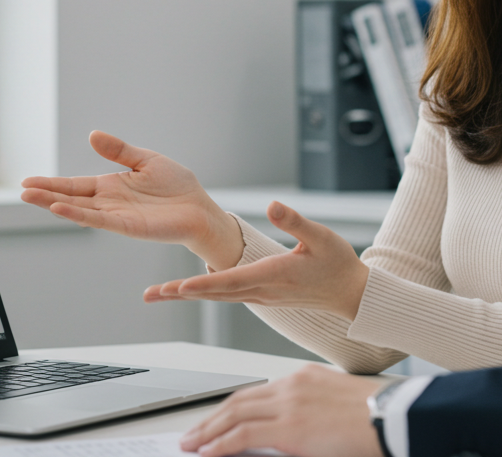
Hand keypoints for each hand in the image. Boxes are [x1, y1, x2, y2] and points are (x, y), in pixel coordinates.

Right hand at [20, 131, 243, 270]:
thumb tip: (92, 134)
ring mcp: (116, 215)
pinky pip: (99, 220)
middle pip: (70, 197)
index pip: (74, 184)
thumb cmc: (177, 186)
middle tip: (21, 190)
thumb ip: (119, 150)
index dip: (51, 183)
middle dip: (45, 194)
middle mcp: (109, 202)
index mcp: (111, 186)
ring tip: (31, 198)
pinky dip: (79, 214)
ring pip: (79, 210)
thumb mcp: (145, 160)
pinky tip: (60, 209)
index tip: (26, 181)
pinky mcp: (128, 226)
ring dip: (55, 204)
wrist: (199, 208)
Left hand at [144, 201, 369, 319]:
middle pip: (214, 294)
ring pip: (217, 297)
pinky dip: (205, 293)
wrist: (351, 293)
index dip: (204, 283)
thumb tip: (272, 204)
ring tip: (159, 293)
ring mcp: (261, 297)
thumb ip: (295, 221)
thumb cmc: (338, 264)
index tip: (179, 285)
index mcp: (273, 275)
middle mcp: (262, 290)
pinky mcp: (263, 296)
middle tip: (150, 294)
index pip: (231, 281)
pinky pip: (227, 297)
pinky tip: (189, 290)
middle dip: (181, 293)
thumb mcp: (321, 236)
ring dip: (187, 295)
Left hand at [181, 365, 384, 456]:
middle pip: (239, 400)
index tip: (217, 419)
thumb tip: (290, 430)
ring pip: (234, 414)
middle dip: (212, 418)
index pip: (256, 392)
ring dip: (208, 431)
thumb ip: (309, 411)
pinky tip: (208, 451)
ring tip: (192, 443)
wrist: (394, 418)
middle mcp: (292, 385)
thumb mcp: (337, 403)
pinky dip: (221, 442)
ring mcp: (289, 404)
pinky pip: (243, 433)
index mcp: (304, 378)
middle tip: (193, 432)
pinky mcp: (290, 426)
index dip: (231, 408)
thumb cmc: (377, 416)